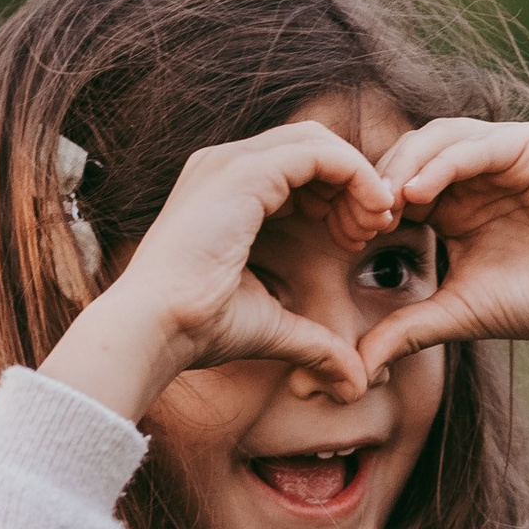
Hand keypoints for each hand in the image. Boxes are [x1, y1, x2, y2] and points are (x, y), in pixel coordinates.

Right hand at [39, 120, 399, 423]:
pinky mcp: (244, 173)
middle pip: (312, 145)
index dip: (338, 194)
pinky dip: (355, 177)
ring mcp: (231, 163)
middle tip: (373, 229)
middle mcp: (224, 166)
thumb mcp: (272, 327)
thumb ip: (316, 343)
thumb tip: (353, 386)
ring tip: (373, 226)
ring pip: (318, 142)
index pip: (297, 165)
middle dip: (352, 182)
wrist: (155, 329)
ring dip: (358, 180)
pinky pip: (320, 154)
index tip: (357, 240)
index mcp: (225, 191)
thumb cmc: (197, 329)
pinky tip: (369, 215)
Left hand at [354, 120, 528, 381]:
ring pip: (439, 138)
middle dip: (380, 181)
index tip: (346, 238)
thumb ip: (405, 329)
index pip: (398, 182)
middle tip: (359, 218)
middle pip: (411, 152)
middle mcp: (478, 169)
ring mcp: (506, 152)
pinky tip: (419, 192)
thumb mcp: (458, 312)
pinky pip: (479, 143)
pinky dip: (445, 163)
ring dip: (405, 166)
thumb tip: (353, 370)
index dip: (370, 205)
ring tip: (385, 203)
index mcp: (456, 200)